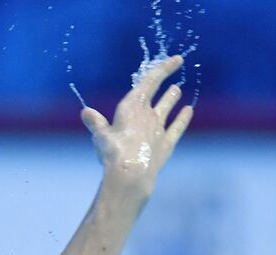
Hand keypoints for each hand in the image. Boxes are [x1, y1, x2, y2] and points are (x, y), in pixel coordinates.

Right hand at [81, 55, 193, 198]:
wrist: (131, 173)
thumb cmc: (112, 152)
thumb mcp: (100, 136)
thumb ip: (96, 123)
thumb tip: (86, 112)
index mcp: (131, 106)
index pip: (150, 81)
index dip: (165, 68)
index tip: (178, 60)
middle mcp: (148, 114)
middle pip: (160, 94)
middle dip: (167, 85)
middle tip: (174, 82)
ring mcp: (159, 128)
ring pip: (168, 108)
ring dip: (172, 99)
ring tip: (178, 91)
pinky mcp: (166, 143)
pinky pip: (177, 127)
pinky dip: (183, 118)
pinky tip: (189, 111)